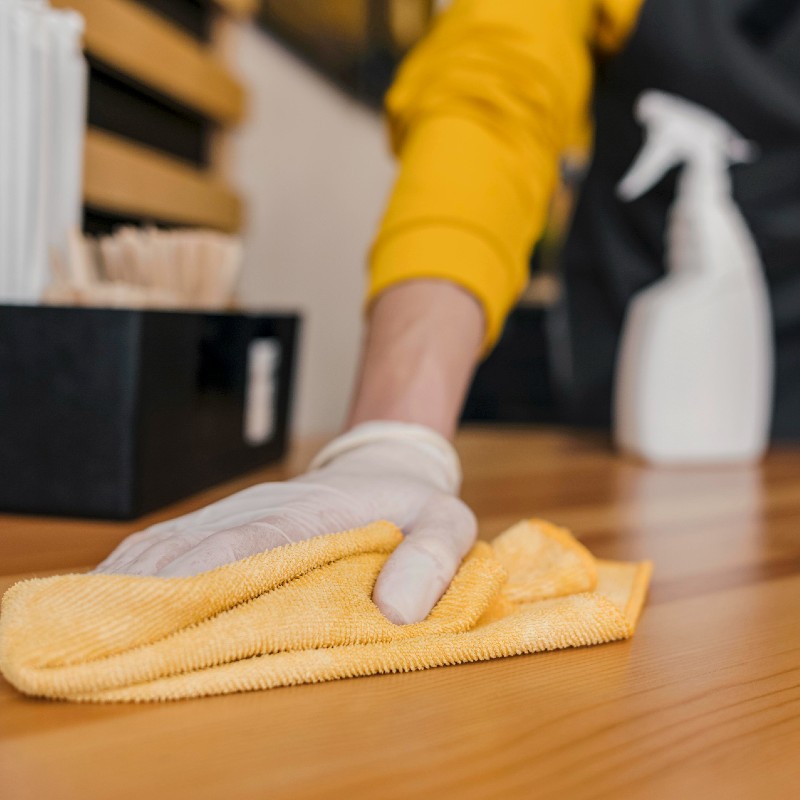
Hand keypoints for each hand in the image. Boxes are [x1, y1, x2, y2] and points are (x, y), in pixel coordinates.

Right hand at [94, 422, 476, 623]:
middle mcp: (265, 509)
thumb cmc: (416, 503)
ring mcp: (242, 512)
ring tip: (93, 620)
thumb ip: (432, 560)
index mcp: (315, 513)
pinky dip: (141, 569)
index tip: (160, 610)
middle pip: (195, 547)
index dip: (205, 576)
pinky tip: (112, 593)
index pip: (252, 543)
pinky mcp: (230, 522)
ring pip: (173, 543)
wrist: (388, 463)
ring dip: (133, 581)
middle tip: (104, 631)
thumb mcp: (448, 525)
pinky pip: (174, 543)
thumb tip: (397, 611)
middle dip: (150, 589)